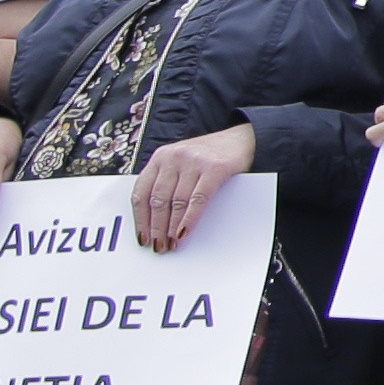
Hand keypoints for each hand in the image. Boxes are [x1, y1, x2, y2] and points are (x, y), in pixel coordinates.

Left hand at [129, 123, 254, 252]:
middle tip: (158, 246)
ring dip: (172, 227)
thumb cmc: (209, 154)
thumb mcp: (180, 162)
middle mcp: (173, 158)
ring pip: (176, 202)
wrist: (242, 138)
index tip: (142, 236)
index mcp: (160, 157)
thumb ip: (166, 182)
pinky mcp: (214, 169)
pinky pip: (198, 199)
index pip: (141, 192)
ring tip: (172, 243)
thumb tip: (156, 219)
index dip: (140, 218)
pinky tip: (185, 231)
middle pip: (158, 200)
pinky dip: (190, 219)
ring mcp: (193, 162)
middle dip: (156, 227)